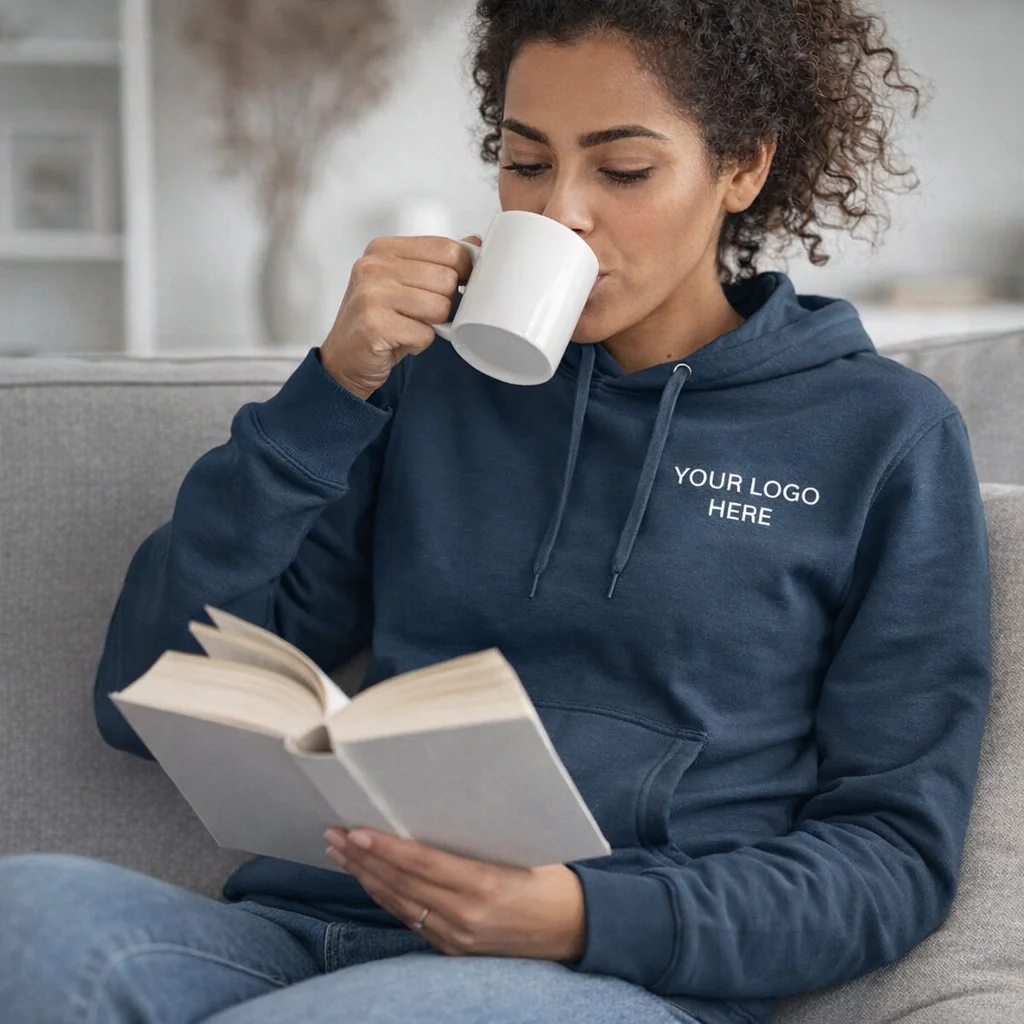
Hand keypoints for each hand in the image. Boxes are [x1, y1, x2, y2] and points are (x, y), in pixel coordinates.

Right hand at [319, 234, 481, 399]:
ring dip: (433, 325)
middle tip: (423, 314)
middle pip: (446, 278)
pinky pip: (425, 334)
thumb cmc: (378, 320)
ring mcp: (371, 294)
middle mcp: (373, 266)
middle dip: (445, 302)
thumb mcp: (404, 282)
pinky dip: (419, 343)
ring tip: (410, 326)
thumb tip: (475, 243)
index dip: (463, 269)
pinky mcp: (374, 324)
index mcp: (383, 249)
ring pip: (439, 307)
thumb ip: (435, 262)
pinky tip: (400, 340)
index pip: (445, 247)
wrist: (344, 358)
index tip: (460, 284)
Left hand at [324, 827, 585, 961]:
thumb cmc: (552, 878)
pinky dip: (386, 897)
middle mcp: (466, 916)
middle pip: (401, 884)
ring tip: (340, 853)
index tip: (356, 830)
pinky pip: (411, 920)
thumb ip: (477, 840)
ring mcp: (458, 937)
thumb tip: (434, 810)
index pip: (422, 864)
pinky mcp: (455, 949)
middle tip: (333, 834)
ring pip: (399, 904)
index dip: (385, 848)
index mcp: (485, 885)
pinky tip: (369, 880)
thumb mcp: (520, 850)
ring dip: (366, 877)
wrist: (575, 930)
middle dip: (362, 858)